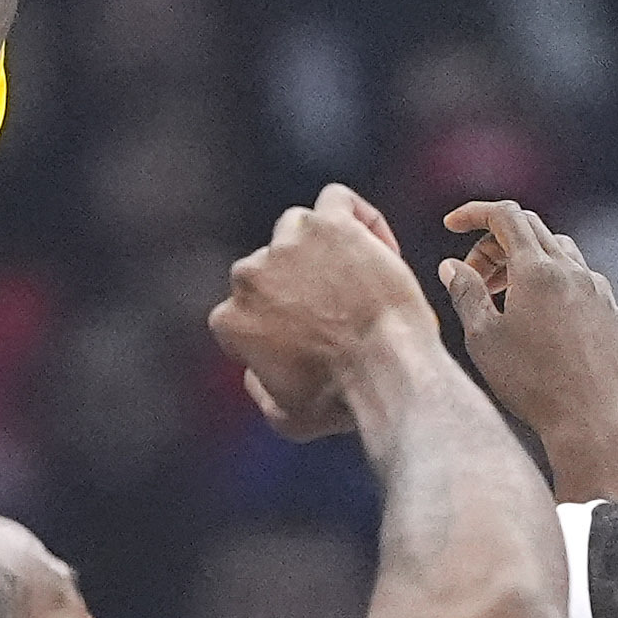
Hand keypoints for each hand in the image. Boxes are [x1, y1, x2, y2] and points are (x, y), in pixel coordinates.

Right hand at [206, 184, 429, 441]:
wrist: (387, 371)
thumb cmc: (341, 401)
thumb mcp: (285, 417)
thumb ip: (259, 386)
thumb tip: (255, 368)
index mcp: (230, 319)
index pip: (248, 310)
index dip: (284, 324)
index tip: (319, 341)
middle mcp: (248, 275)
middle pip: (272, 267)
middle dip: (303, 284)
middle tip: (346, 309)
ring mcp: (287, 244)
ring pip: (300, 228)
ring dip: (323, 246)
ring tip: (360, 277)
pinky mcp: (330, 224)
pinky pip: (337, 200)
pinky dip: (357, 218)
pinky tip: (378, 248)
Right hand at [434, 198, 617, 499]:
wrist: (587, 422)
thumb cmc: (529, 381)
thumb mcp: (482, 336)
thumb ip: (465, 292)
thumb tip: (452, 265)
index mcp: (537, 270)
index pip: (505, 216)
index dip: (474, 212)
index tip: (452, 224)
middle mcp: (572, 271)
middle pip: (531, 229)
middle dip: (495, 243)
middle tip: (474, 276)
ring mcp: (598, 291)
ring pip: (560, 251)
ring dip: (526, 261)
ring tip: (506, 297)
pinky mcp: (613, 314)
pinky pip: (582, 280)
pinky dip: (555, 282)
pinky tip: (542, 316)